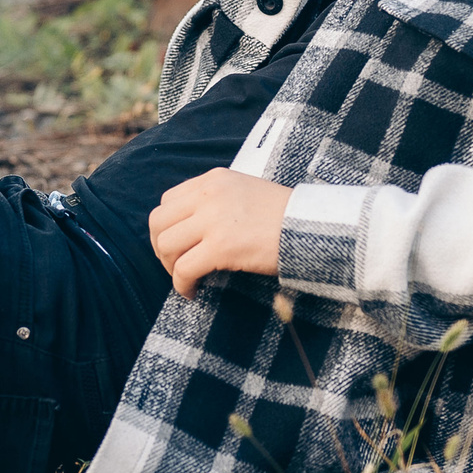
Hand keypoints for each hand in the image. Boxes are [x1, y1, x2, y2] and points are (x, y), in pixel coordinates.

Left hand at [149, 169, 291, 297]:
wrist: (314, 227)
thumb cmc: (285, 216)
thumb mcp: (246, 192)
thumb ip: (217, 201)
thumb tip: (191, 229)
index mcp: (214, 179)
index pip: (168, 201)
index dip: (167, 227)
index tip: (177, 245)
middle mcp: (208, 194)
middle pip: (159, 222)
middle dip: (161, 248)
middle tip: (175, 265)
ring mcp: (213, 220)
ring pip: (166, 245)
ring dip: (170, 267)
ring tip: (186, 279)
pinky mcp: (221, 247)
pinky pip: (183, 269)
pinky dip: (181, 285)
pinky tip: (192, 293)